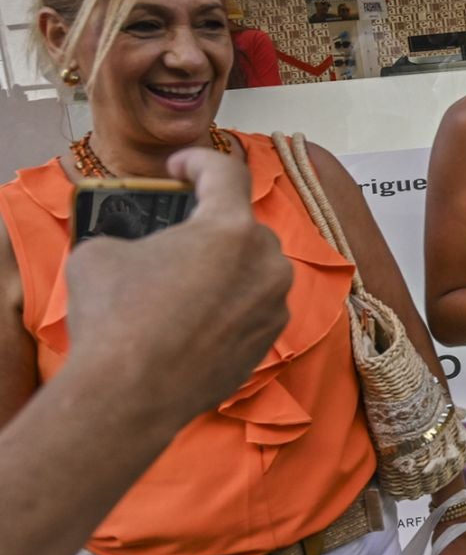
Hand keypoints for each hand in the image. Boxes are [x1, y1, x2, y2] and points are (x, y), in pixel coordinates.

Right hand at [63, 147, 289, 428]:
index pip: (226, 172)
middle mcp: (267, 262)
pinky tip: (193, 317)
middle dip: (210, 224)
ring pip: (253, 268)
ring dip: (223, 267)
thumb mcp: (101, 253)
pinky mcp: (270, 339)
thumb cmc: (116, 318)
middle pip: (242, 225)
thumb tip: (132, 243)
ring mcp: (274, 304)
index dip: (198, 160)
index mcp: (231, 228)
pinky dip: (229, 303)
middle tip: (175, 233)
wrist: (131, 393)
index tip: (179, 166)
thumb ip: (130, 233)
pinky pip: (252, 306)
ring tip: (182, 281)